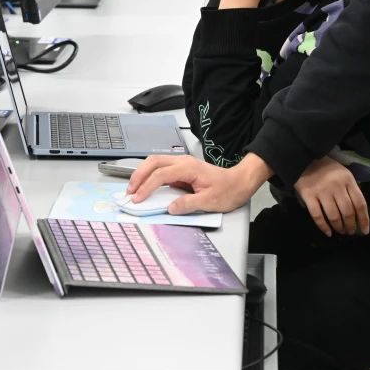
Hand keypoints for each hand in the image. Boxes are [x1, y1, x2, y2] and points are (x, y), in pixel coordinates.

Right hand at [126, 154, 269, 214]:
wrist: (239, 182)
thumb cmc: (228, 190)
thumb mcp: (209, 202)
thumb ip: (188, 204)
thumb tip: (171, 208)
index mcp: (189, 168)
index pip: (161, 174)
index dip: (147, 187)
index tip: (139, 198)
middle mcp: (183, 162)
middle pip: (153, 162)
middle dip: (138, 176)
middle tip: (130, 192)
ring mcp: (182, 164)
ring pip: (155, 162)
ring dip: (142, 173)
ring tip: (134, 188)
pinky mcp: (181, 169)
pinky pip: (160, 168)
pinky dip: (149, 175)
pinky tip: (145, 185)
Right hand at [294, 157, 369, 236]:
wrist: (304, 159)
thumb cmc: (327, 168)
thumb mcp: (344, 174)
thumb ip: (350, 189)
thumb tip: (358, 211)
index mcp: (348, 180)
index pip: (360, 203)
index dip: (364, 219)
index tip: (365, 230)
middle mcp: (337, 187)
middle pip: (347, 212)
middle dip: (351, 225)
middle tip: (350, 232)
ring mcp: (322, 192)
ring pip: (334, 216)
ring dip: (339, 227)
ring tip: (341, 232)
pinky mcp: (308, 196)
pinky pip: (317, 216)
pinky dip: (323, 227)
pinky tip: (328, 232)